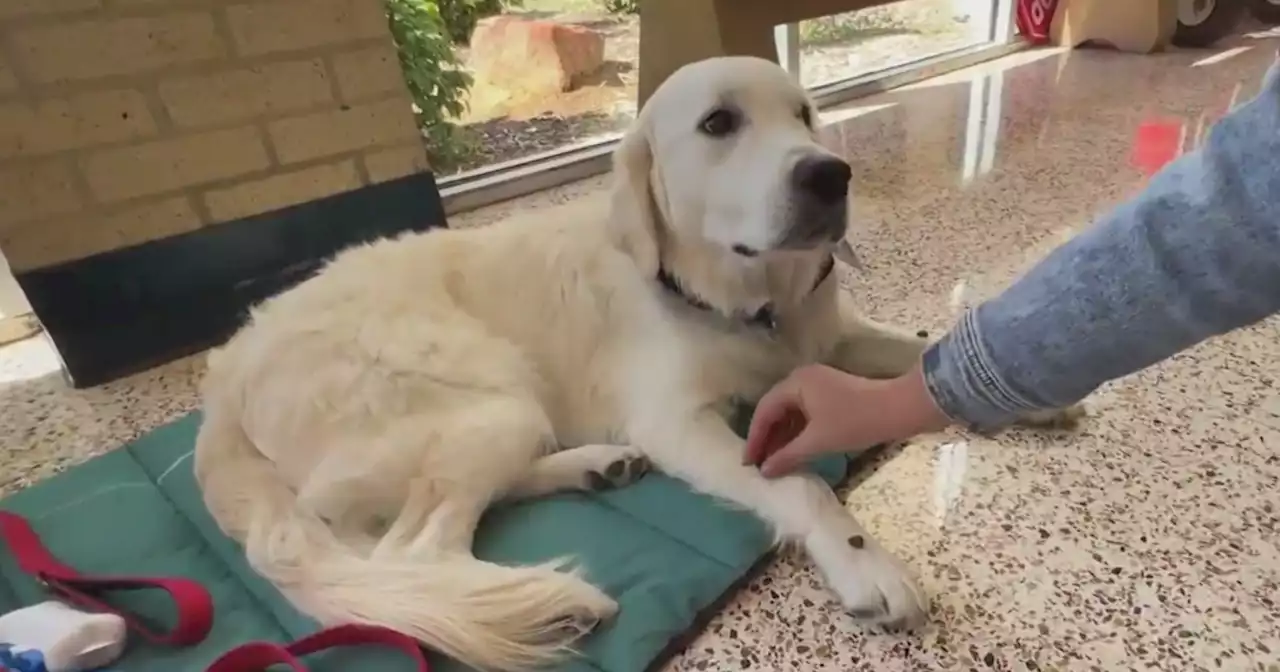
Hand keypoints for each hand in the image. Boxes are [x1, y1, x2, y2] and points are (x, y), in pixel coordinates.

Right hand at [744, 363, 950, 477]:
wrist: (900, 409)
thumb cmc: (856, 421)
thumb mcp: (819, 441)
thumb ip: (788, 455)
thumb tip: (765, 471)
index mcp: (795, 383)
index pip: (765, 410)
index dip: (755, 437)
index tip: (747, 462)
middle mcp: (803, 379)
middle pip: (776, 409)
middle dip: (767, 438)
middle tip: (759, 464)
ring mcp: (819, 386)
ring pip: (791, 413)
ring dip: (783, 437)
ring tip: (775, 462)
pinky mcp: (832, 396)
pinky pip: (806, 414)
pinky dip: (798, 433)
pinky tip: (795, 451)